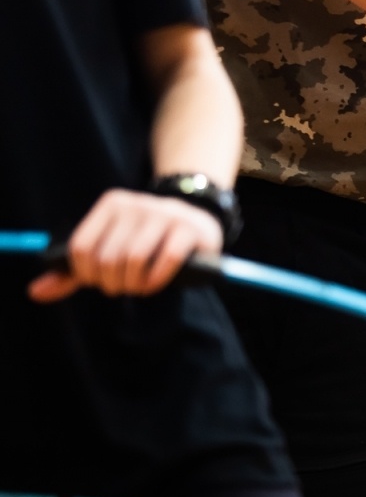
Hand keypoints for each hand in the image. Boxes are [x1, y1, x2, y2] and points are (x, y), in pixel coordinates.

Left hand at [29, 189, 223, 302]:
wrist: (197, 219)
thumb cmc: (146, 240)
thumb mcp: (108, 249)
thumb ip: (72, 272)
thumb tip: (37, 292)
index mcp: (111, 204)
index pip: (82, 247)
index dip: (86, 274)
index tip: (98, 281)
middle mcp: (135, 205)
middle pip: (109, 257)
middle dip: (113, 283)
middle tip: (122, 287)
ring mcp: (164, 215)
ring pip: (135, 259)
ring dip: (134, 284)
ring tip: (138, 288)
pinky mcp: (189, 229)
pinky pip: (166, 259)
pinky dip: (157, 280)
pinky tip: (154, 284)